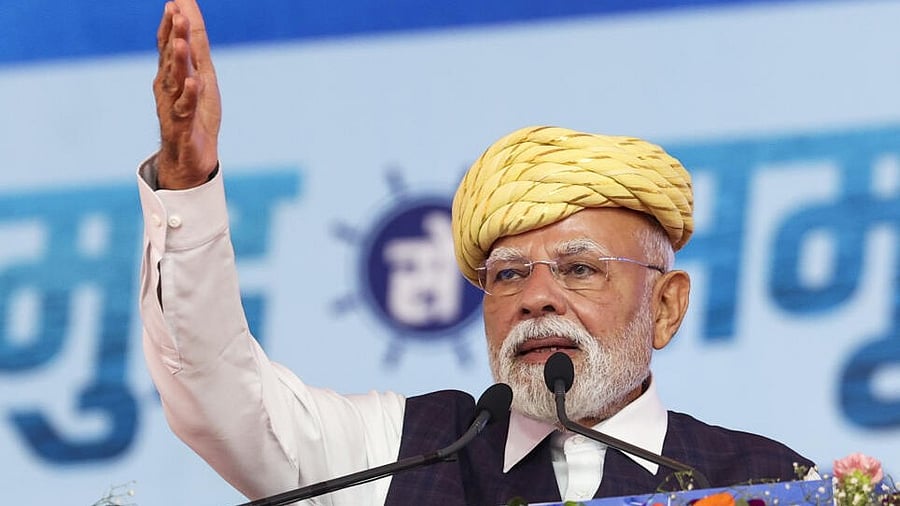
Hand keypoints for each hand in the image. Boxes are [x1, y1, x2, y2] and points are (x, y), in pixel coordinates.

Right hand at [153, 0, 220, 188]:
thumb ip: (195, 47)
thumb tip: (189, 14)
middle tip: (176, 13)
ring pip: (176, 81)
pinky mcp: (184, 126)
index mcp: (170, 76)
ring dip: (178, 61)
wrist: (190, 158)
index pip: (168, 45)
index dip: (171, 25)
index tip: (174, 3)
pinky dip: (190, 95)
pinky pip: (186, 109)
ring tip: (181, 42)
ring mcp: (174, 106)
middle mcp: (168, 88)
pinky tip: (193, 82)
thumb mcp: (200, 77)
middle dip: (174, 35)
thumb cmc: (195, 114)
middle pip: (171, 58)